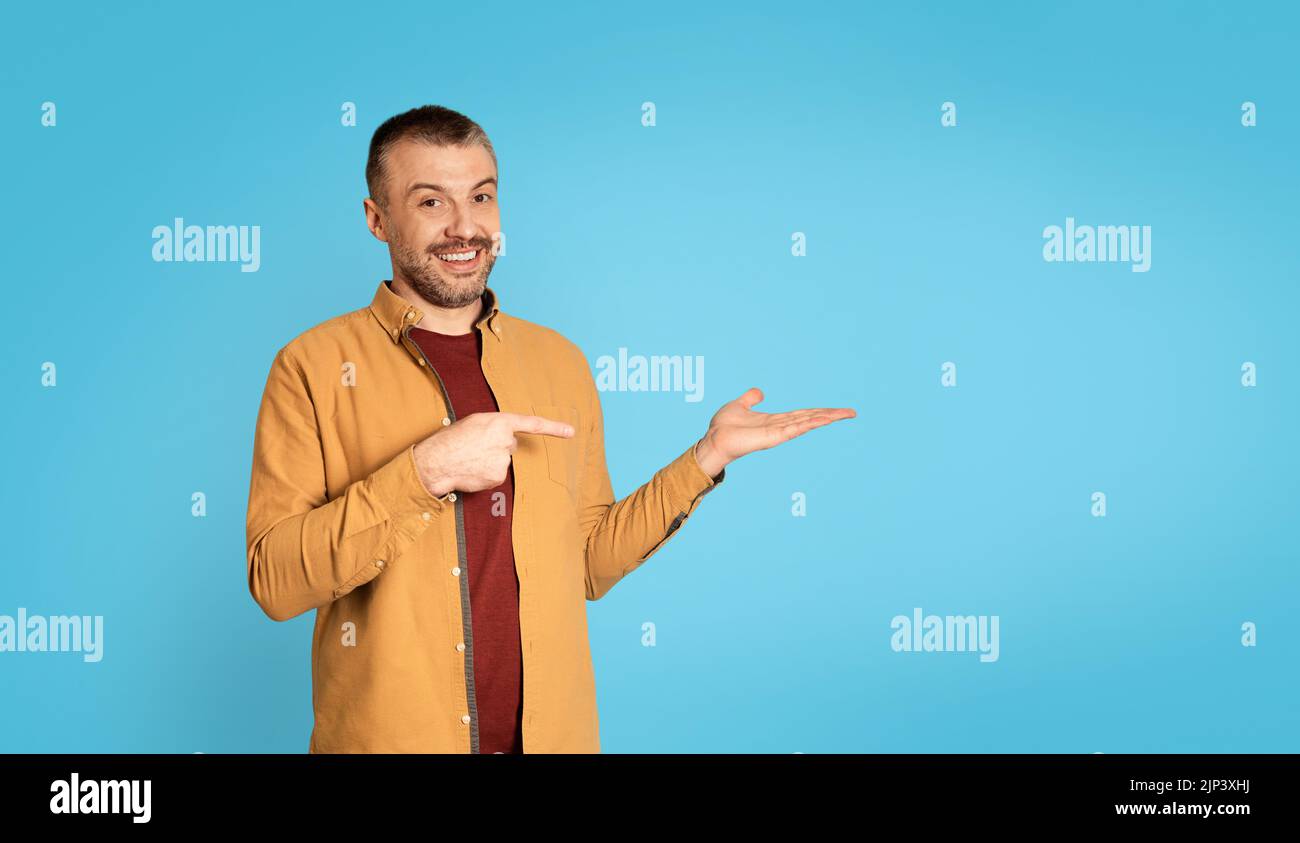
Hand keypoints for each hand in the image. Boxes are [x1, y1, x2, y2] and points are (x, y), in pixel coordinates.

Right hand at [412, 411, 573, 495]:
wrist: (437, 461)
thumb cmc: (453, 438)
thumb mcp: (475, 422)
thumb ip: (496, 427)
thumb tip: (508, 438)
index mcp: (499, 422)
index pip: (532, 424)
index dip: (553, 428)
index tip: (571, 432)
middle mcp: (505, 441)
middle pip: (510, 445)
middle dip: (498, 446)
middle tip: (476, 447)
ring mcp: (502, 460)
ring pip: (502, 461)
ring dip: (490, 460)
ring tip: (471, 458)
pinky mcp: (497, 476)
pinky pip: (496, 474)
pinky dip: (486, 473)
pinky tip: (472, 469)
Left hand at [692, 387, 855, 476]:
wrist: (713, 439)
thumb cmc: (724, 426)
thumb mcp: (740, 405)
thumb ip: (751, 398)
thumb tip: (760, 392)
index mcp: (775, 420)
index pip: (803, 414)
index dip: (820, 411)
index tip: (837, 410)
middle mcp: (781, 427)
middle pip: (811, 418)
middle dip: (831, 415)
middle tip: (852, 412)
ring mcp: (779, 433)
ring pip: (808, 422)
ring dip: (826, 418)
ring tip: (845, 414)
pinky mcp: (773, 437)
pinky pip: (795, 428)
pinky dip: (810, 423)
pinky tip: (823, 419)